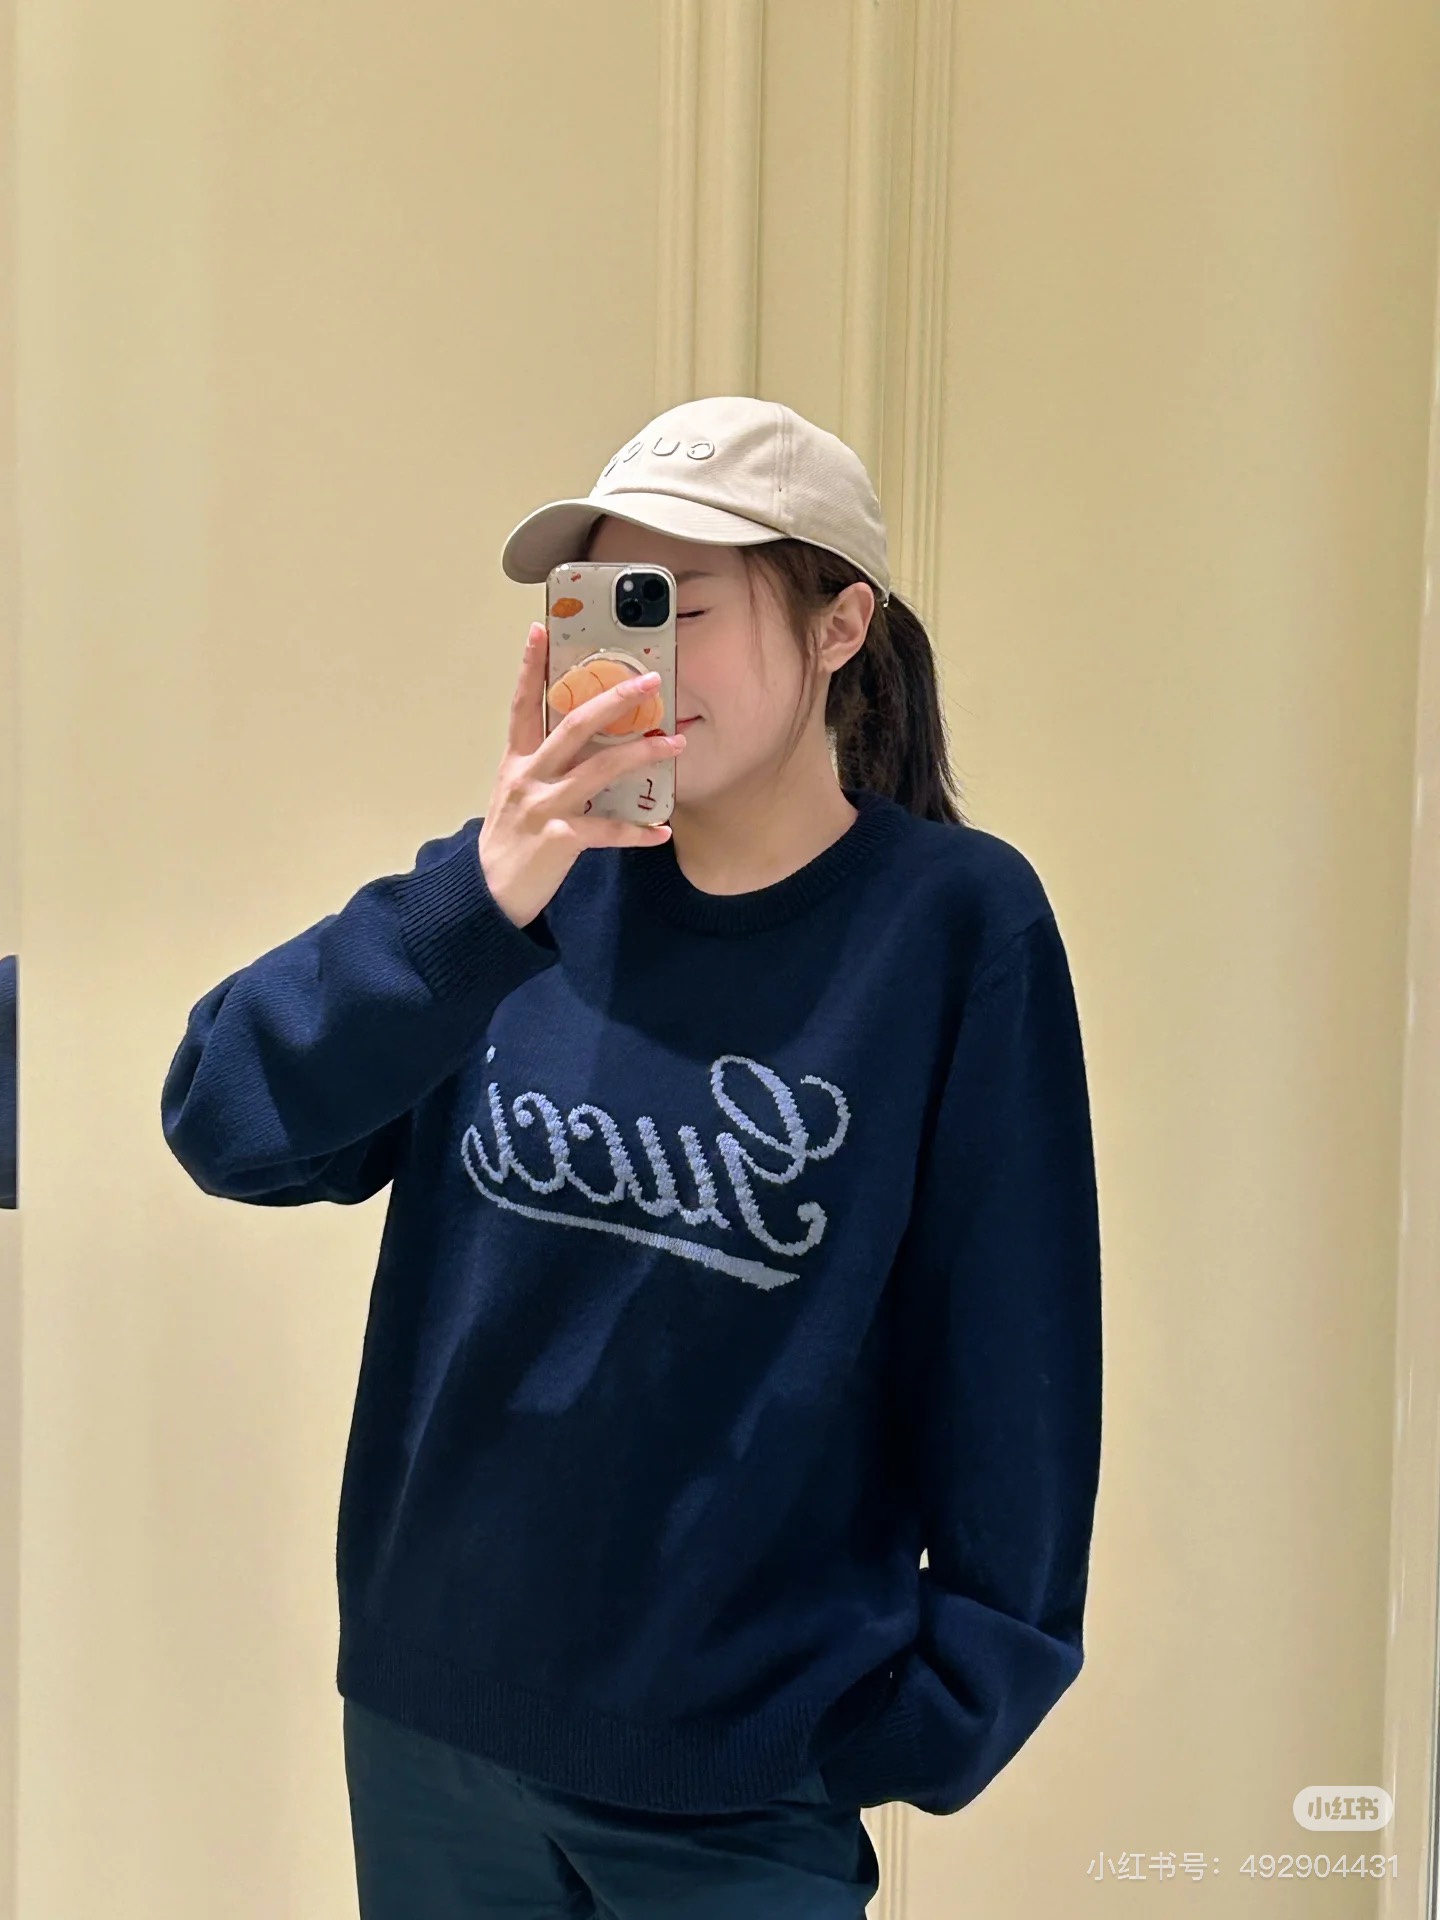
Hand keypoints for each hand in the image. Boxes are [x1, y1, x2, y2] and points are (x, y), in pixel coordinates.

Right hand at [478, 622, 685, 931]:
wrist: (487, 896)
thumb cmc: (510, 842)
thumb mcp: (517, 795)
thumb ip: (546, 768)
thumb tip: (590, 748)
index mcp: (517, 761)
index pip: (523, 704)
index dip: (529, 667)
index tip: (540, 629)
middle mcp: (528, 776)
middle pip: (573, 725)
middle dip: (613, 699)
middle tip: (650, 681)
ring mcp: (543, 806)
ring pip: (598, 770)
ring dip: (641, 754)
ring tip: (675, 745)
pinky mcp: (558, 839)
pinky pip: (606, 830)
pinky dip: (636, 832)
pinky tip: (661, 831)